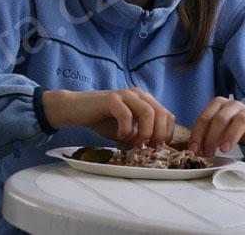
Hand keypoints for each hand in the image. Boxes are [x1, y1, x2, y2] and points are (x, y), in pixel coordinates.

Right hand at [42, 88, 174, 147]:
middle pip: (161, 114)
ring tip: (135, 144)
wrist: (76, 110)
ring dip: (145, 133)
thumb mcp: (127, 130)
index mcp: (145, 100)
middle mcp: (138, 94)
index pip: (168, 115)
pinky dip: (126, 130)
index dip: (167, 134)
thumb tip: (154, 150)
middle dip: (158, 135)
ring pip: (148, 112)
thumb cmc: (102, 120)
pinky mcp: (111, 98)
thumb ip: (140, 135)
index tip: (157, 147)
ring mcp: (125, 95)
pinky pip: (126, 115)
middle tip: (148, 148)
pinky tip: (120, 137)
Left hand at [188, 96, 244, 156]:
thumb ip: (207, 135)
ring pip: (240, 120)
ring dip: (230, 136)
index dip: (198, 134)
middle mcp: (233, 105)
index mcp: (218, 104)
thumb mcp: (217, 127)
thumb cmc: (232, 125)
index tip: (194, 149)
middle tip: (209, 153)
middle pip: (220, 119)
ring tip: (224, 150)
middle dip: (211, 137)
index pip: (205, 118)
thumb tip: (195, 151)